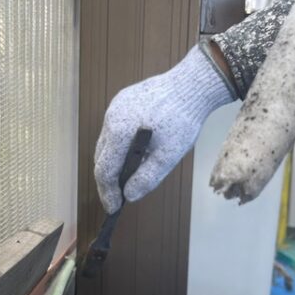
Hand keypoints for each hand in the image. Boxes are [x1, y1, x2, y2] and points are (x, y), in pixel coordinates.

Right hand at [94, 45, 233, 213]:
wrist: (192, 85)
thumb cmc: (183, 120)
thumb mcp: (167, 156)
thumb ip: (146, 179)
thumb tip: (129, 197)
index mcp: (119, 131)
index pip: (104, 170)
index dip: (107, 193)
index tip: (114, 209)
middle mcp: (111, 117)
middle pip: (101, 158)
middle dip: (108, 180)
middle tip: (119, 198)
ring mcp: (114, 107)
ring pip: (106, 144)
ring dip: (113, 163)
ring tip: (126, 179)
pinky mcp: (121, 101)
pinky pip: (113, 130)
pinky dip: (119, 147)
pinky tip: (132, 155)